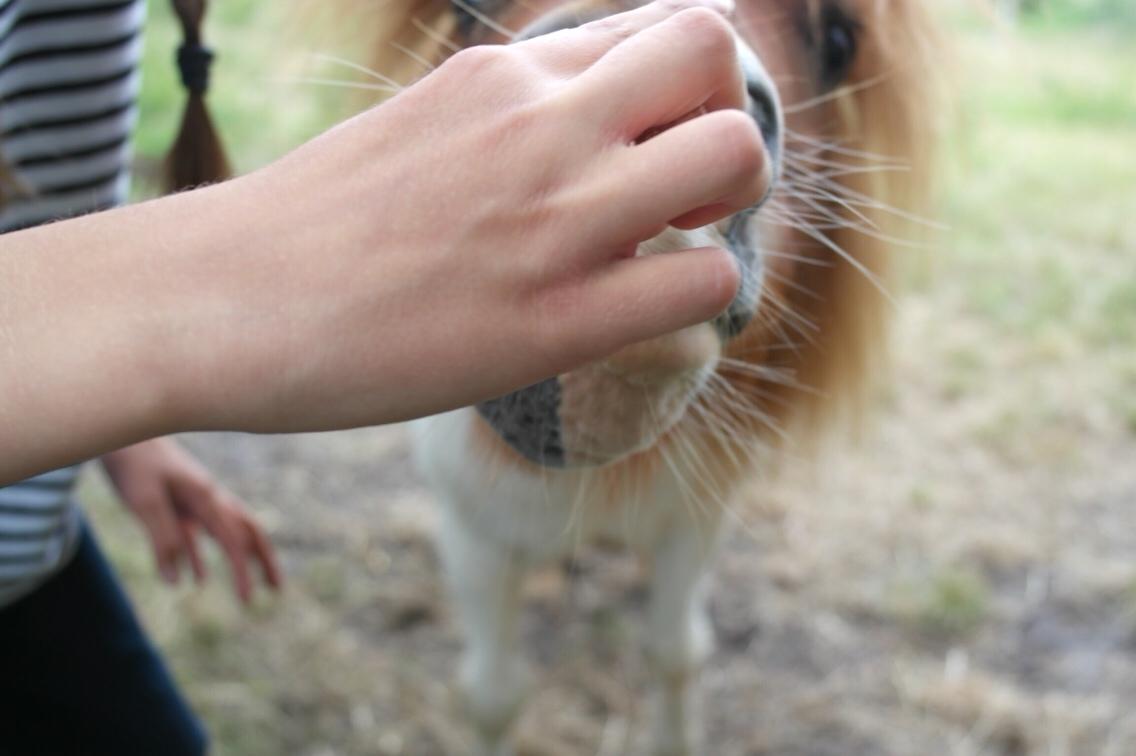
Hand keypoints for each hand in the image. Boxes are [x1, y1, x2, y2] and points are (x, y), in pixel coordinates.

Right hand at [0, 0, 767, 481]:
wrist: (222, 300)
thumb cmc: (312, 225)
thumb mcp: (423, 125)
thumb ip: (511, 117)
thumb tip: (580, 131)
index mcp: (503, 72)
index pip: (659, 28)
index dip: (684, 88)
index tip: (657, 145)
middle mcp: (540, 123)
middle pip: (714, 56)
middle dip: (726, 123)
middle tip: (685, 193)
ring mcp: (552, 218)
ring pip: (735, 157)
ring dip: (730, 208)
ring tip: (670, 251)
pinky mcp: (551, 323)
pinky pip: (701, 286)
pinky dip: (698, 300)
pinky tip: (643, 317)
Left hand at [101, 439, 282, 603]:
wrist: (122, 434)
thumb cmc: (134, 464)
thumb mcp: (145, 503)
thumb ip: (163, 540)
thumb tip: (177, 581)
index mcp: (207, 497)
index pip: (233, 540)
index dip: (243, 572)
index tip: (249, 600)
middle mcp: (210, 497)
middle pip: (247, 531)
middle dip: (263, 560)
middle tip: (278, 588)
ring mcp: (197, 498)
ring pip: (229, 531)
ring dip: (243, 558)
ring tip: (253, 584)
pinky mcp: (180, 501)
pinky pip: (199, 533)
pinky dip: (203, 556)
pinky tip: (196, 578)